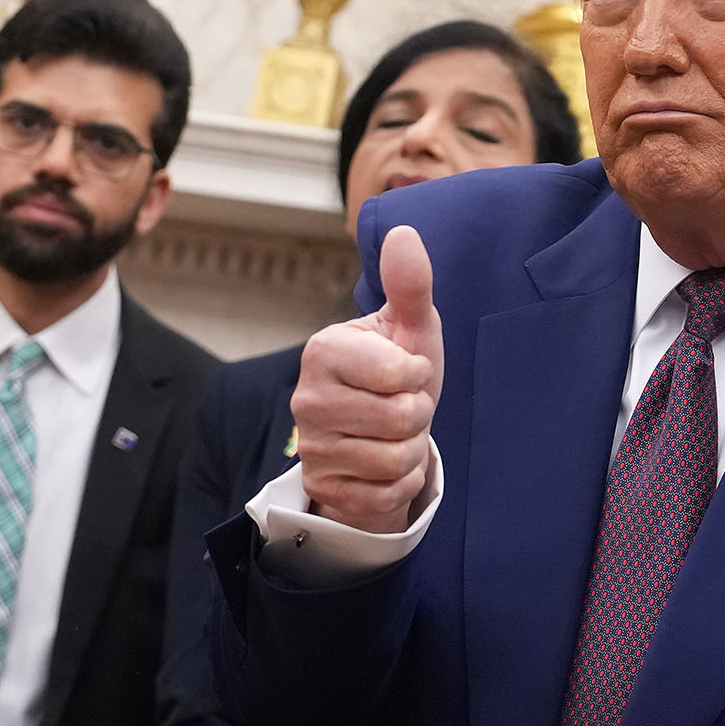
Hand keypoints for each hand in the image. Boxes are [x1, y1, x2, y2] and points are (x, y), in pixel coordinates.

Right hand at [294, 225, 443, 534]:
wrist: (379, 438)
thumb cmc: (396, 375)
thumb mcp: (410, 329)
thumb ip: (409, 285)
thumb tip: (403, 232)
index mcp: (324, 350)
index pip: (401, 373)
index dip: (418, 375)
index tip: (405, 372)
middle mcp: (306, 398)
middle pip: (401, 419)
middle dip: (417, 416)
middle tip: (400, 406)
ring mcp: (311, 447)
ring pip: (395, 459)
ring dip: (410, 451)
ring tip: (393, 436)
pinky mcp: (322, 488)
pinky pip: (385, 493)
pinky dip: (399, 484)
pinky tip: (384, 467)